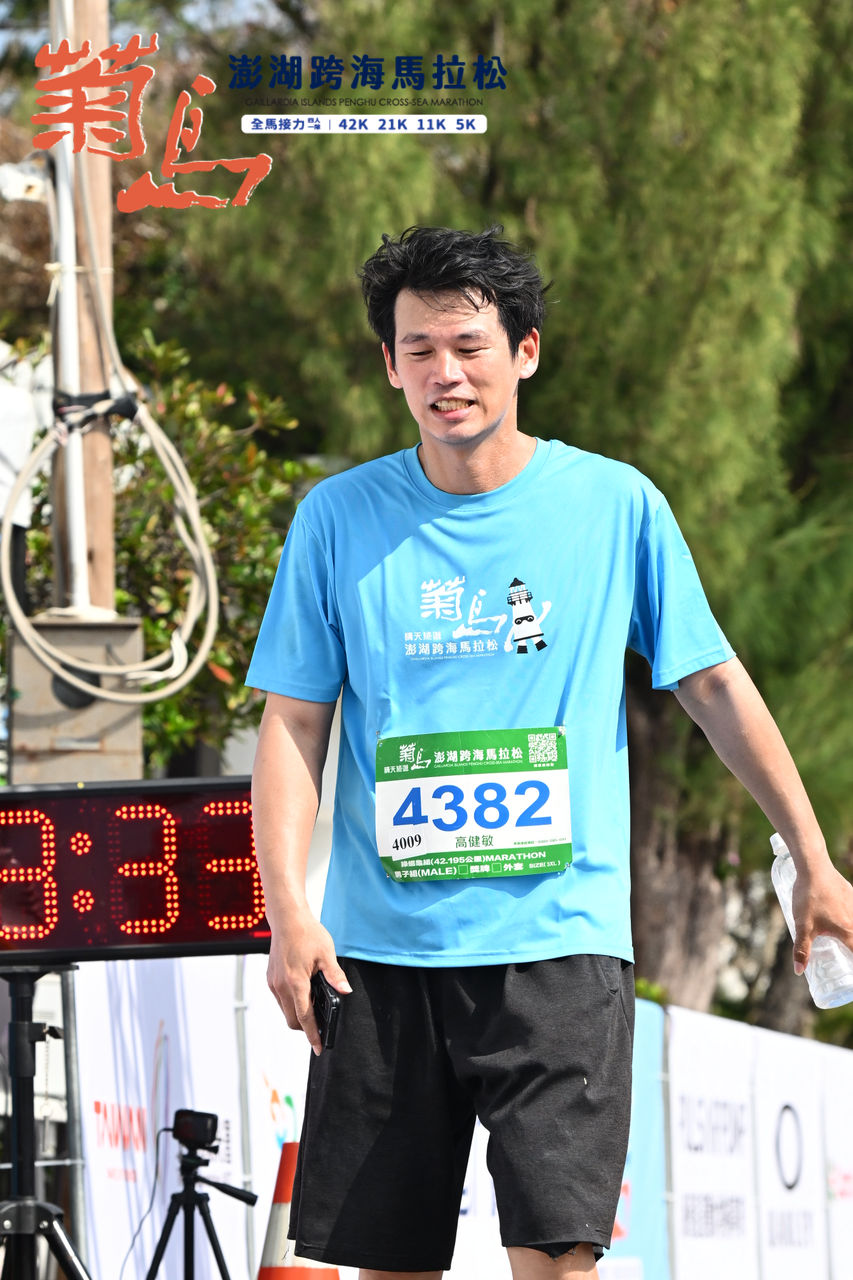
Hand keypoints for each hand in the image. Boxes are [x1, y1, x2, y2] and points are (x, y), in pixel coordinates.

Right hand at [267, 912, 350, 1053]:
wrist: (287, 919)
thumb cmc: (307, 933)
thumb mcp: (326, 954)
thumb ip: (335, 976)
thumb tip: (345, 992)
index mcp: (296, 982)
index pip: (305, 1018)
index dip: (312, 1035)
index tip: (318, 1048)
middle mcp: (281, 986)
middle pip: (293, 1020)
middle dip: (306, 1027)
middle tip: (321, 1022)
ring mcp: (274, 983)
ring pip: (285, 1010)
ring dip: (298, 1014)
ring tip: (314, 1003)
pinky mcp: (271, 978)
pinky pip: (281, 999)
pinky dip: (291, 1002)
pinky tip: (303, 991)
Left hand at [790, 860, 852, 972]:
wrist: (814, 867)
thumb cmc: (809, 897)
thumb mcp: (802, 926)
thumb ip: (801, 949)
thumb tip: (798, 970)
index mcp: (848, 932)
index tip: (849, 972)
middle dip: (851, 951)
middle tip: (845, 959)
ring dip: (849, 935)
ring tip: (843, 942)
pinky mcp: (852, 896)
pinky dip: (848, 920)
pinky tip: (839, 919)